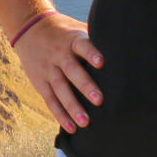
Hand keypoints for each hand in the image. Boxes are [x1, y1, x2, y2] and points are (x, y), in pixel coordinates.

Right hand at [13, 13, 105, 132]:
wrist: (28, 28)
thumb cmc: (64, 32)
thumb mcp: (77, 29)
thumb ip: (97, 39)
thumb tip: (127, 47)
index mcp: (72, 41)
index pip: (82, 46)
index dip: (91, 54)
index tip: (102, 63)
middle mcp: (59, 55)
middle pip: (71, 70)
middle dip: (85, 85)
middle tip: (99, 100)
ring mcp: (48, 69)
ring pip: (60, 89)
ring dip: (72, 106)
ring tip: (86, 122)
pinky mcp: (40, 82)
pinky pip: (51, 100)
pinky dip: (60, 115)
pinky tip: (72, 128)